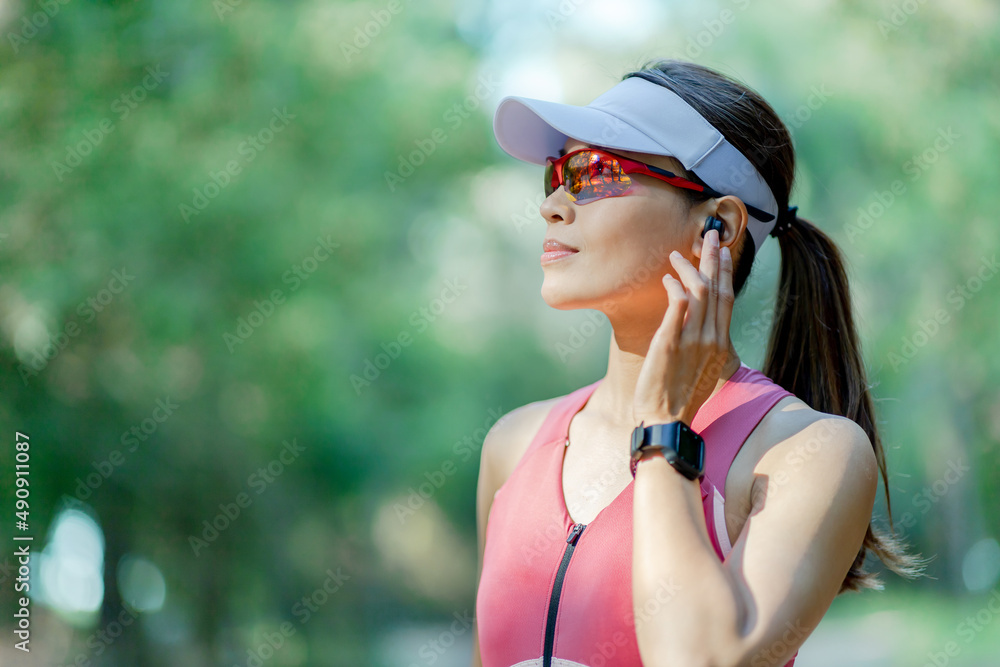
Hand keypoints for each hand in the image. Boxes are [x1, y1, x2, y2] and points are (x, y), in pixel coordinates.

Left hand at [633, 229, 734, 426]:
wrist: (666, 421)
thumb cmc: (681, 399)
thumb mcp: (705, 372)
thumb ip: (708, 349)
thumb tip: (707, 334)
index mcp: (722, 346)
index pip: (728, 299)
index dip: (726, 273)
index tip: (724, 252)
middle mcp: (712, 340)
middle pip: (717, 289)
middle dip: (714, 258)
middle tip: (709, 234)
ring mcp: (692, 341)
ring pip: (699, 292)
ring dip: (689, 268)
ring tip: (676, 254)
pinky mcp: (669, 344)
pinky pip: (677, 306)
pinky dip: (674, 287)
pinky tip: (667, 279)